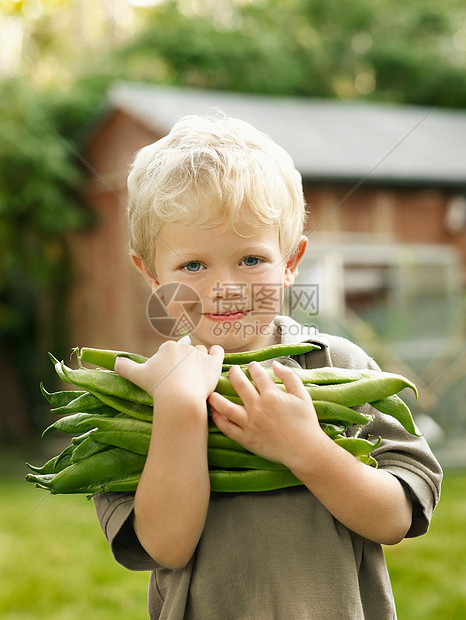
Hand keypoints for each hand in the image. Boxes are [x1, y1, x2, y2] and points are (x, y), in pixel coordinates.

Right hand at [115, 341, 223, 405]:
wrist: (179, 399)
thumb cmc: (157, 387)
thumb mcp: (137, 376)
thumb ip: (124, 366)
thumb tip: (114, 361)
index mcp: (168, 347)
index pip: (170, 352)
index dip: (169, 364)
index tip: (168, 377)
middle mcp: (185, 347)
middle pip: (185, 352)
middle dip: (183, 363)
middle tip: (181, 380)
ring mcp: (201, 354)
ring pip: (201, 352)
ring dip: (199, 361)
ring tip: (196, 376)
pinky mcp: (214, 363)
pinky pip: (218, 351)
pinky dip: (216, 354)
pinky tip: (212, 362)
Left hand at [208, 360, 325, 468]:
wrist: (305, 450)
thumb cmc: (306, 423)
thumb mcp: (302, 395)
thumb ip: (289, 377)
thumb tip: (275, 364)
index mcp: (272, 395)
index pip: (257, 374)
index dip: (253, 367)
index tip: (252, 366)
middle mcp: (258, 408)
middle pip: (239, 384)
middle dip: (234, 373)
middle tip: (232, 370)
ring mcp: (250, 424)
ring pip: (225, 407)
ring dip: (216, 397)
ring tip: (212, 391)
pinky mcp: (246, 439)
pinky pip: (227, 428)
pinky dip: (218, 419)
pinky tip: (214, 412)